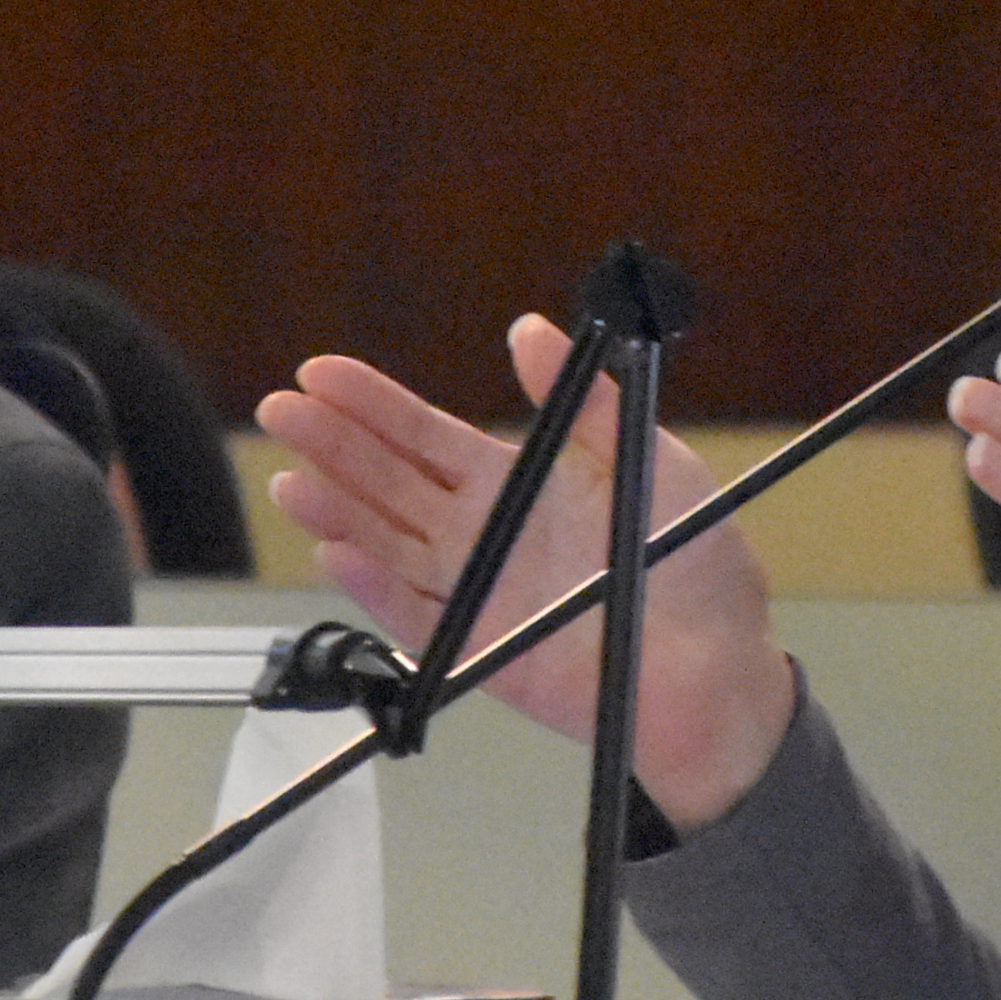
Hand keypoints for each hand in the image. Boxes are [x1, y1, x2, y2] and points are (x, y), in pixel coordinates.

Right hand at [258, 315, 795, 829]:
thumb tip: (529, 329)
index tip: (321, 373)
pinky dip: (374, 588)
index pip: (426, 434)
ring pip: (387, 544)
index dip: (372, 403)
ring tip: (289, 479)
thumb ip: (584, 399)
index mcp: (520, 481)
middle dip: (333, 445)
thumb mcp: (646, 458)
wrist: (719, 669)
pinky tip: (334, 554)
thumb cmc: (697, 562)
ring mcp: (478, 594)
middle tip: (281, 410)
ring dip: (336, 512)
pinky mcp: (481, 652)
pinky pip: (414, 619)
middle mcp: (486, 534)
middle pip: (390, 483)